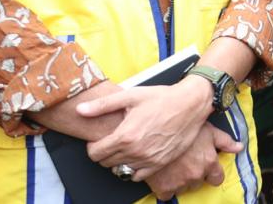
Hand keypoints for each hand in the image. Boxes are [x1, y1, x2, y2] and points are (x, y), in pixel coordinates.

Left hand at [79, 78, 213, 179]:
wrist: (192, 103)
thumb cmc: (162, 98)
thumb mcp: (131, 96)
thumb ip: (102, 105)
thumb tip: (80, 110)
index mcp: (125, 136)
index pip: (94, 154)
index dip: (93, 146)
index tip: (100, 139)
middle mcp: (135, 151)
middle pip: (106, 163)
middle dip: (105, 152)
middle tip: (114, 140)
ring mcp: (148, 159)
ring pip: (120, 170)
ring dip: (119, 161)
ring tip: (126, 146)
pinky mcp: (160, 163)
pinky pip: (137, 176)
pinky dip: (133, 169)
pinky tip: (137, 155)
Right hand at [144, 122, 240, 199]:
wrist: (154, 135)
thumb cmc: (182, 129)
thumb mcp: (208, 130)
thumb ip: (225, 141)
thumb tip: (239, 147)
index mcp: (209, 162)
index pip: (217, 179)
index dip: (212, 174)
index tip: (206, 168)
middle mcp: (197, 175)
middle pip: (199, 182)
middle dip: (194, 174)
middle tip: (186, 162)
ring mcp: (180, 183)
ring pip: (184, 188)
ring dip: (181, 180)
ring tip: (175, 166)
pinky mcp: (164, 188)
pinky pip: (167, 194)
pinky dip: (166, 187)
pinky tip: (164, 175)